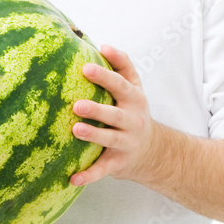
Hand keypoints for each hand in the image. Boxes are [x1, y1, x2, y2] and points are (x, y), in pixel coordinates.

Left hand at [69, 43, 153, 187]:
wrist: (152, 150)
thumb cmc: (132, 110)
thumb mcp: (134, 87)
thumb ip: (122, 65)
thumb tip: (102, 44)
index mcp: (134, 99)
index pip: (121, 84)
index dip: (105, 75)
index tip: (85, 67)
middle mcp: (133, 121)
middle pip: (116, 115)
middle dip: (98, 110)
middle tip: (77, 104)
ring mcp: (127, 143)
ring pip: (110, 140)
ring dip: (94, 136)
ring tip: (75, 129)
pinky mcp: (118, 163)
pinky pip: (103, 170)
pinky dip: (89, 175)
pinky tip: (72, 178)